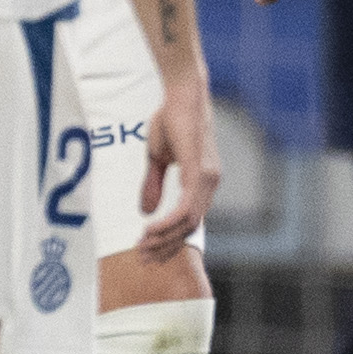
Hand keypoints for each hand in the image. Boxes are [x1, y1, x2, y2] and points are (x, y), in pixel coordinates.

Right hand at [137, 74, 221, 258]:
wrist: (181, 96)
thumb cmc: (172, 121)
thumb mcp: (157, 159)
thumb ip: (154, 185)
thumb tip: (146, 212)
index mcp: (203, 182)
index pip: (190, 221)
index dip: (170, 238)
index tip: (148, 249)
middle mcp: (210, 184)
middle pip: (190, 228)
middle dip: (165, 246)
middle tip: (142, 257)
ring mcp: (207, 179)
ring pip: (188, 222)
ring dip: (164, 238)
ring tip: (142, 246)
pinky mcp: (198, 173)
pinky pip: (186, 207)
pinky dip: (168, 223)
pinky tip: (149, 229)